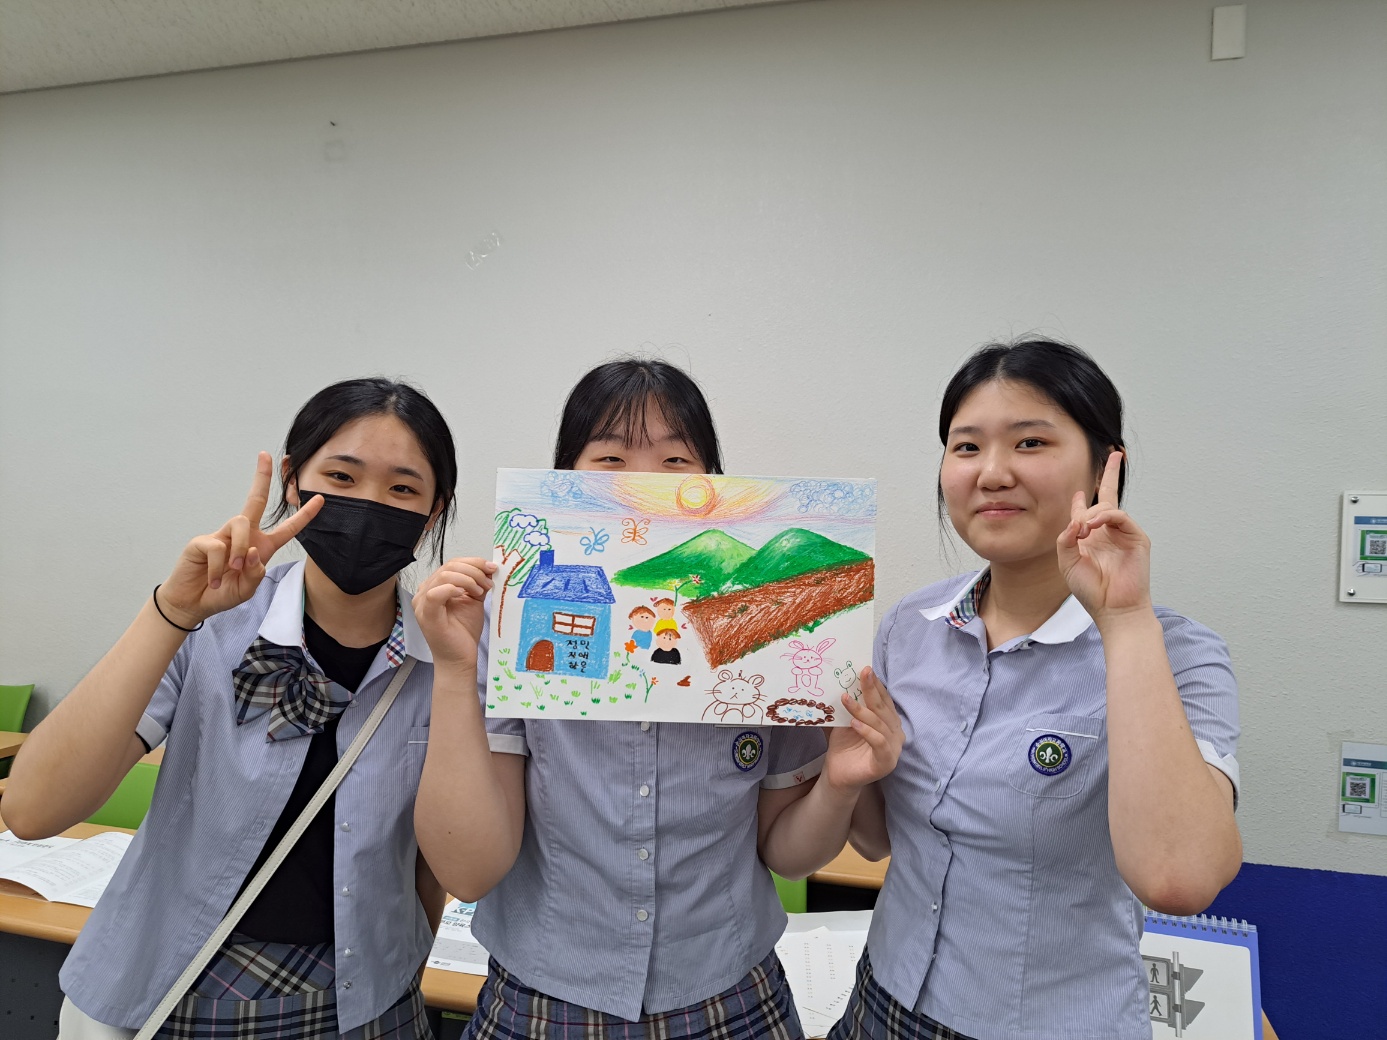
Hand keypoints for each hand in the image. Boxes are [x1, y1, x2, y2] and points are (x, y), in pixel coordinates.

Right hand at [157, 452, 322, 627]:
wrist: (193, 603)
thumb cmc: (222, 593)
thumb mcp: (246, 589)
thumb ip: (255, 574)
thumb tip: (251, 551)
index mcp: (261, 547)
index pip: (287, 528)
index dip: (304, 515)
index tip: (321, 499)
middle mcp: (243, 536)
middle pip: (256, 500)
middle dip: (261, 478)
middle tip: (265, 456)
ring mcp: (222, 536)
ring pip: (240, 522)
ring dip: (239, 549)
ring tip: (232, 570)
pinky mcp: (202, 541)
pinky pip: (218, 545)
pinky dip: (219, 566)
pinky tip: (214, 579)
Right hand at [413, 558, 497, 665]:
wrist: (460, 658)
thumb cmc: (463, 632)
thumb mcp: (473, 601)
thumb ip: (477, 584)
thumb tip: (488, 568)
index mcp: (434, 587)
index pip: (452, 564)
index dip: (474, 562)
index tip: (492, 568)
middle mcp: (424, 592)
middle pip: (449, 567)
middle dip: (474, 570)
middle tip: (488, 582)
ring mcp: (422, 604)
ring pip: (444, 576)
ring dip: (468, 579)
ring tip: (480, 591)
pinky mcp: (427, 615)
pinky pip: (435, 593)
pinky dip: (453, 588)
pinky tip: (465, 594)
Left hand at [823, 668, 904, 792]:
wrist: (837, 775)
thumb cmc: (844, 746)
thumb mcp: (845, 721)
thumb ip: (849, 705)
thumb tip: (839, 681)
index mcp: (888, 721)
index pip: (884, 700)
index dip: (876, 685)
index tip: (866, 669)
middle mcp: (895, 733)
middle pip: (883, 708)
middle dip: (872, 690)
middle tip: (862, 673)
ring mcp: (894, 748)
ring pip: (880, 724)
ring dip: (862, 710)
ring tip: (846, 700)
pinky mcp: (887, 762)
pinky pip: (879, 743)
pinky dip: (867, 732)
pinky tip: (854, 724)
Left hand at [1057, 451, 1152, 621]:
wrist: (1113, 609)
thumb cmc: (1091, 590)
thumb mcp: (1067, 562)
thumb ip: (1065, 538)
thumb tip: (1076, 518)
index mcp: (1090, 538)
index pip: (1086, 511)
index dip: (1082, 500)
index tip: (1080, 491)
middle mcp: (1107, 533)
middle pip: (1109, 496)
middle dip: (1110, 475)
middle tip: (1115, 455)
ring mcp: (1123, 534)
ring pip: (1108, 507)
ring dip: (1092, 513)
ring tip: (1083, 529)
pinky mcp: (1137, 538)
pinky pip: (1121, 516)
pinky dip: (1106, 516)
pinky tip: (1093, 525)